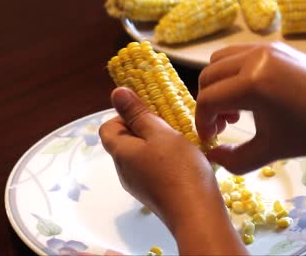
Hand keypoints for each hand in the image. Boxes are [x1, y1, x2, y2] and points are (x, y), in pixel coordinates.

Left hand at [99, 87, 247, 254]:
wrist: (196, 213)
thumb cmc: (179, 169)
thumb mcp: (160, 133)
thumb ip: (138, 113)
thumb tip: (116, 93)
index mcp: (121, 153)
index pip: (108, 127)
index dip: (125, 116)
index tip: (149, 115)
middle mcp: (124, 171)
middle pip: (125, 141)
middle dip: (146, 130)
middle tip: (169, 128)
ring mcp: (138, 186)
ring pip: (141, 155)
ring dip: (157, 145)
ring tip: (180, 144)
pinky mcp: (153, 195)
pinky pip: (152, 170)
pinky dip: (164, 161)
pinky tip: (184, 162)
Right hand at [196, 42, 305, 172]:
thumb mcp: (272, 150)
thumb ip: (235, 159)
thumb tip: (214, 156)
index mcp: (252, 84)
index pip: (209, 99)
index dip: (203, 121)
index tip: (211, 138)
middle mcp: (254, 59)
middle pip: (208, 77)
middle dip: (208, 103)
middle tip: (221, 126)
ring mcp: (264, 48)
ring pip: (220, 61)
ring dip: (218, 85)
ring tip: (235, 109)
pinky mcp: (275, 47)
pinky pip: (239, 55)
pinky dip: (232, 74)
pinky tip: (249, 95)